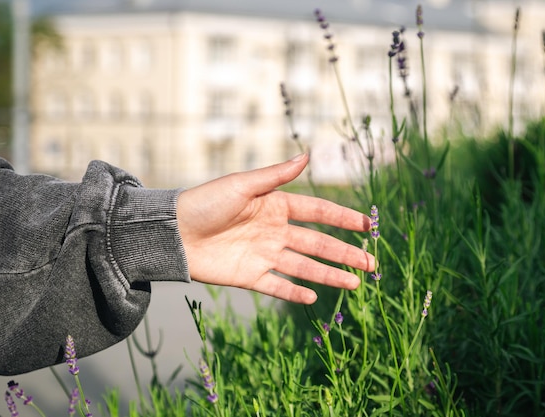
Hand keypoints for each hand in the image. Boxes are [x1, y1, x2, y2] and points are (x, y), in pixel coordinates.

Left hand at [176, 153, 374, 303]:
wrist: (172, 233)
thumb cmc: (205, 202)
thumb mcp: (242, 185)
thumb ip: (276, 175)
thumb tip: (307, 155)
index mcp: (276, 206)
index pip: (318, 212)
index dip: (343, 218)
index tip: (367, 225)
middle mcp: (275, 231)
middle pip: (318, 243)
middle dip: (346, 253)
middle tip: (372, 264)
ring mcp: (264, 255)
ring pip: (305, 266)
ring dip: (330, 275)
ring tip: (356, 284)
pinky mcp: (250, 276)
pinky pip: (277, 286)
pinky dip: (295, 292)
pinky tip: (314, 298)